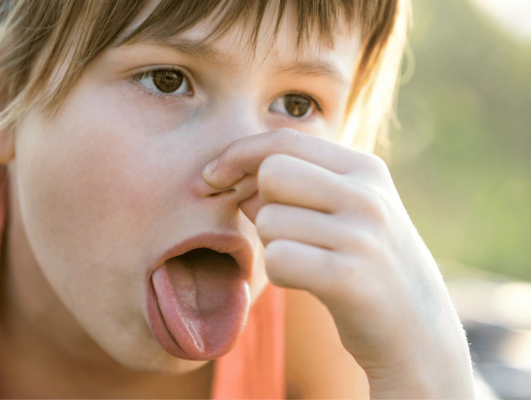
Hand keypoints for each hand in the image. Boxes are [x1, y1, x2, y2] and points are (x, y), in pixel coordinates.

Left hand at [203, 129, 473, 397]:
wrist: (418, 330)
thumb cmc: (366, 263)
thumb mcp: (344, 212)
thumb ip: (295, 187)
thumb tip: (233, 173)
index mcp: (365, 170)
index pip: (285, 140)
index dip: (239, 153)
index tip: (212, 175)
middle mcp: (368, 195)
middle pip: (272, 172)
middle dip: (262, 203)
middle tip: (284, 232)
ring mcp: (363, 236)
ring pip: (270, 220)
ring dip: (273, 245)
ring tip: (307, 260)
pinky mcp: (350, 279)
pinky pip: (278, 259)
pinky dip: (281, 273)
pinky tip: (308, 282)